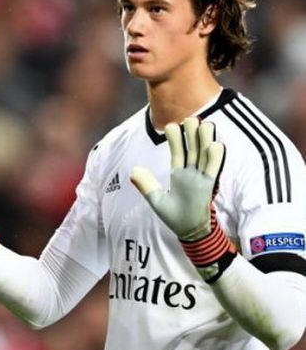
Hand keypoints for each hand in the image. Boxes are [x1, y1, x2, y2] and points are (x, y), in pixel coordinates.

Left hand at [130, 117, 225, 240]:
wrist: (190, 232)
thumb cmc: (175, 217)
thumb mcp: (157, 200)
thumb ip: (146, 185)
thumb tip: (133, 171)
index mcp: (179, 175)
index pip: (177, 153)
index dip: (175, 140)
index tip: (171, 125)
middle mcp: (192, 174)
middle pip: (192, 150)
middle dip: (191, 135)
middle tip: (190, 117)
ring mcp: (201, 179)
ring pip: (204, 156)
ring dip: (204, 141)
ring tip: (204, 123)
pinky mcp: (209, 187)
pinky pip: (213, 170)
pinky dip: (214, 158)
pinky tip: (216, 144)